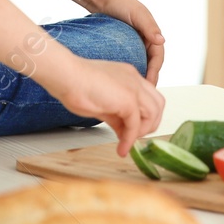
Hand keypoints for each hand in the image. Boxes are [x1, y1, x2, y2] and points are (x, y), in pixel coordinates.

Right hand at [47, 57, 164, 156]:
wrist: (65, 75)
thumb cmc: (75, 84)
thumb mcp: (101, 102)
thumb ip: (116, 115)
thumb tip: (122, 130)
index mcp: (128, 76)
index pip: (148, 97)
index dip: (143, 116)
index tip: (130, 130)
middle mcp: (135, 79)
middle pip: (158, 104)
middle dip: (150, 124)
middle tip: (133, 136)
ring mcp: (133, 88)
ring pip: (153, 113)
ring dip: (142, 132)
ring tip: (126, 142)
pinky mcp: (128, 100)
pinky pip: (136, 124)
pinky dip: (130, 139)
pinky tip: (121, 148)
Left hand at [106, 0, 165, 85]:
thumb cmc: (122, 3)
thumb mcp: (137, 14)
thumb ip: (149, 27)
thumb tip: (162, 40)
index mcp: (153, 35)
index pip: (158, 59)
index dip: (155, 72)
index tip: (149, 85)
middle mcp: (147, 40)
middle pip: (151, 64)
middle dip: (149, 79)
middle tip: (142, 94)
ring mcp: (136, 43)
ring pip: (142, 64)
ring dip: (140, 76)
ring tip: (134, 91)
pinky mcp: (125, 46)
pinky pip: (131, 61)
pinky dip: (130, 71)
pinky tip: (122, 80)